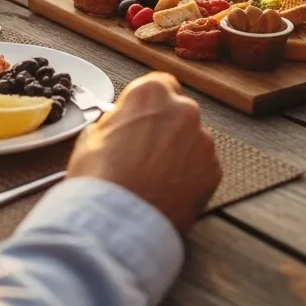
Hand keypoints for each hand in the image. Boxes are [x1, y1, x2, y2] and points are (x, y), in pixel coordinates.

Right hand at [66, 73, 220, 233]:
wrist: (117, 221)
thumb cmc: (100, 178)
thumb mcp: (91, 136)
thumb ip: (115, 121)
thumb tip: (121, 124)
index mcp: (151, 94)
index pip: (159, 84)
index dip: (148, 105)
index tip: (140, 119)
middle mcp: (184, 110)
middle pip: (179, 112)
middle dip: (166, 129)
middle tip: (144, 154)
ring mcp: (203, 141)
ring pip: (192, 141)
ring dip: (179, 153)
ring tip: (154, 178)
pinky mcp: (213, 170)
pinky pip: (202, 167)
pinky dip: (189, 176)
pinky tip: (167, 190)